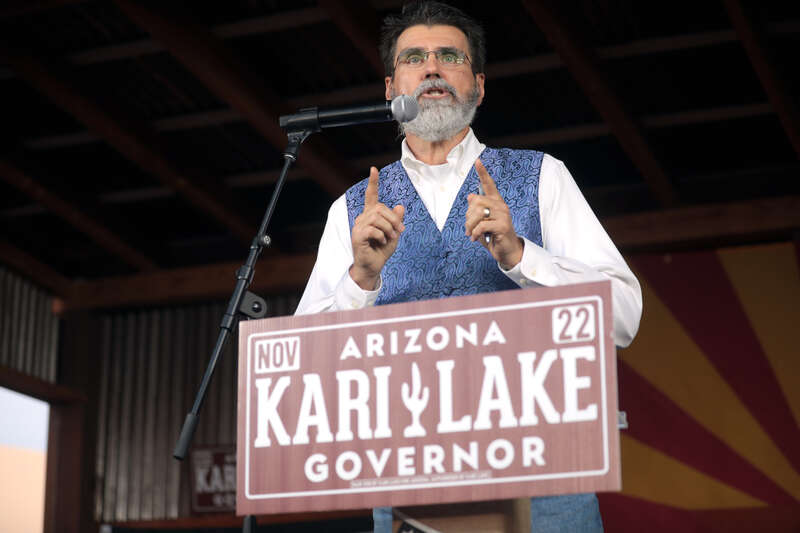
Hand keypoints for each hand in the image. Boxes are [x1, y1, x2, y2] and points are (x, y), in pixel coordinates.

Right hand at [349, 166, 404, 289]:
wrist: (373, 267)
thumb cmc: (381, 251)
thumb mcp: (394, 234)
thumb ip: (396, 221)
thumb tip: (400, 206)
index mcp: (371, 215)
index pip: (371, 196)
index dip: (373, 183)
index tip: (374, 169)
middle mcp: (362, 218)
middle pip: (380, 208)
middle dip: (393, 219)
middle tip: (400, 230)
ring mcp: (358, 226)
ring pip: (377, 218)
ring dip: (389, 228)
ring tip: (391, 237)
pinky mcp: (357, 235)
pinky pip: (372, 229)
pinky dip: (381, 235)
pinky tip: (383, 241)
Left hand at [465, 159, 522, 269]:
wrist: (507, 251)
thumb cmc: (493, 236)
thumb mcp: (482, 222)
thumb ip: (477, 209)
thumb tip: (470, 196)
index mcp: (496, 202)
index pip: (489, 184)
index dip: (483, 173)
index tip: (477, 161)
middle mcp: (501, 206)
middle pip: (476, 201)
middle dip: (468, 216)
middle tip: (468, 228)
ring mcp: (503, 215)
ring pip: (478, 213)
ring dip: (469, 226)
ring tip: (471, 234)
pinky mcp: (502, 226)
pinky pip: (481, 225)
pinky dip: (474, 233)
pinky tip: (475, 239)